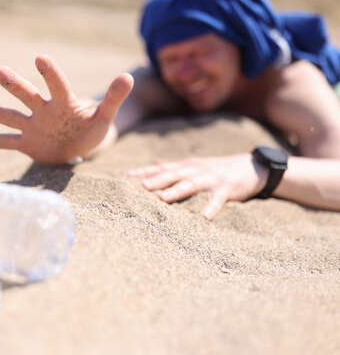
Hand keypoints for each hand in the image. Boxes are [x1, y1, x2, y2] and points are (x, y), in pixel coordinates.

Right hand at [0, 54, 133, 164]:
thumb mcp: (104, 117)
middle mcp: (44, 110)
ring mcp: (33, 126)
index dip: (50, 74)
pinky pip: (8, 141)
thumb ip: (113, 99)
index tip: (40, 59)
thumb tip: (128, 76)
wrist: (77, 148)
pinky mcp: (26, 143)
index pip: (57, 85)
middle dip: (14, 85)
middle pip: (28, 95)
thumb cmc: (91, 130)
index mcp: (63, 103)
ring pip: (13, 117)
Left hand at [128, 154, 267, 219]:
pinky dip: (211, 208)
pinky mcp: (226, 189)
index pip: (161, 168)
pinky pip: (217, 199)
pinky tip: (204, 218)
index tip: (127, 176)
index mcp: (186, 166)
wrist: (251, 167)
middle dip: (157, 180)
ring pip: (191, 184)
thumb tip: (155, 163)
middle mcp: (196, 170)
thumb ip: (174, 166)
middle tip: (141, 186)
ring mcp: (211, 179)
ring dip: (176, 191)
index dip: (145, 171)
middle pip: (173, 174)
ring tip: (162, 199)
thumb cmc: (218, 169)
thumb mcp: (195, 165)